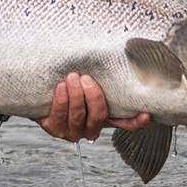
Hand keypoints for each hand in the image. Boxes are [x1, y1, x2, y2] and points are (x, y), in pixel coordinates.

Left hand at [37, 72, 151, 141]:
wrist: (41, 93)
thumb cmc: (69, 85)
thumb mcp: (87, 82)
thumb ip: (101, 78)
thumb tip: (115, 54)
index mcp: (104, 118)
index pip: (125, 124)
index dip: (136, 122)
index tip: (146, 114)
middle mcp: (91, 129)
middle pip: (98, 116)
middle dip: (93, 96)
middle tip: (86, 78)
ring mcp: (72, 131)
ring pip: (79, 116)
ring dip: (76, 95)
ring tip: (72, 77)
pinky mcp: (54, 129)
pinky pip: (60, 116)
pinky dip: (61, 100)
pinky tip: (61, 86)